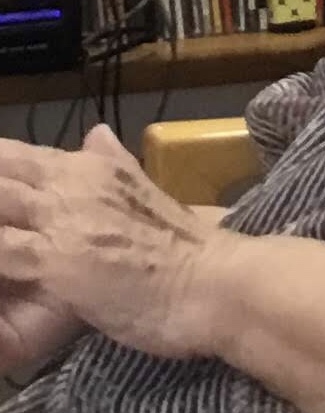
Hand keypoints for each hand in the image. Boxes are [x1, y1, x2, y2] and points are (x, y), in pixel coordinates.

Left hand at [0, 126, 227, 360]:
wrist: (215, 280)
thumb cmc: (182, 249)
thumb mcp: (143, 193)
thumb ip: (113, 164)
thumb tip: (96, 132)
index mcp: (90, 167)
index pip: (12, 155)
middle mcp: (71, 183)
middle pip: (0, 172)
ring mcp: (62, 218)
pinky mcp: (55, 259)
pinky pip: (1, 251)